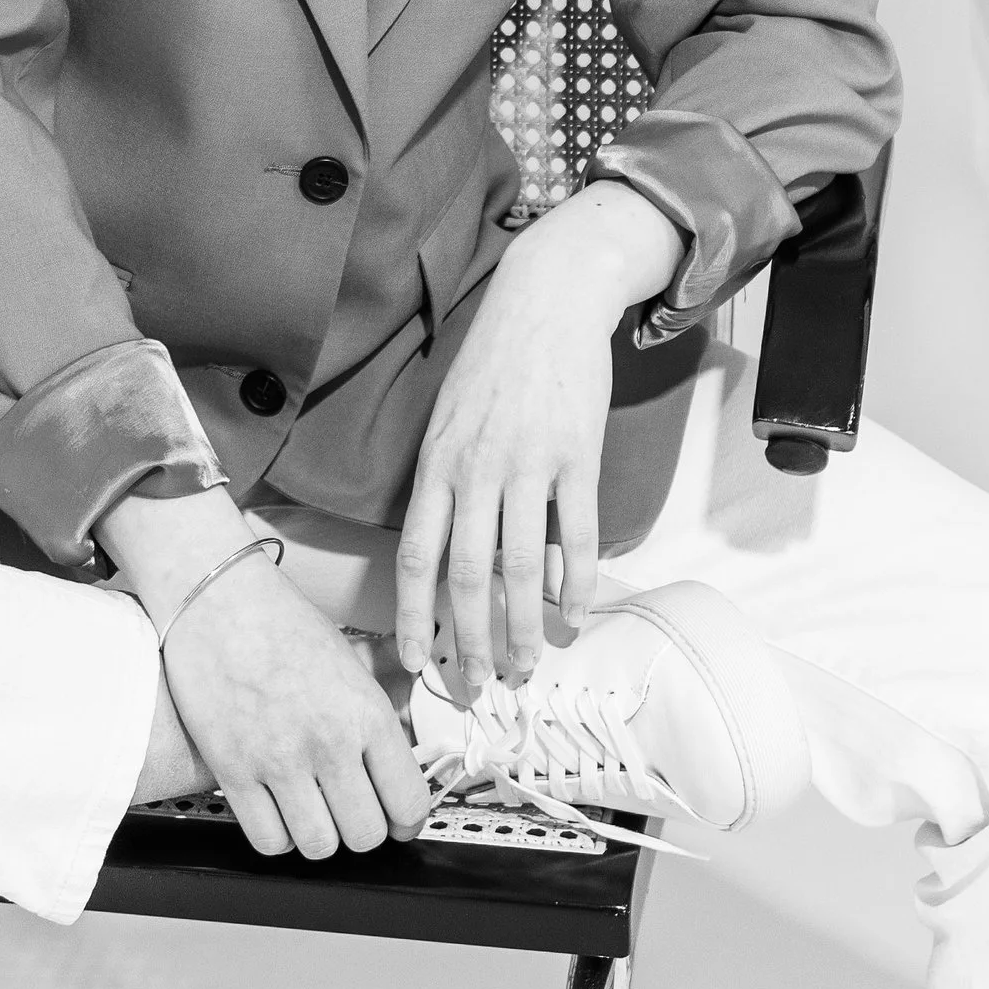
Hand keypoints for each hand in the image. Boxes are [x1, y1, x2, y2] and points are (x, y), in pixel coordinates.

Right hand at [154, 548, 432, 857]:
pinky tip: (276, 809)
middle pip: (365, 835)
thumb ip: (377, 710)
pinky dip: (276, 835)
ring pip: (319, 847)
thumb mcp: (348, 656)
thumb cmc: (279, 621)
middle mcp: (328, 741)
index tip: (396, 820)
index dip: (405, 820)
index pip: (408, 802)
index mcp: (365, 712)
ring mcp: (279, 760)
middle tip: (349, 810)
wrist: (214, 597)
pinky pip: (269, 840)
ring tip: (310, 809)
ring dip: (318, 834)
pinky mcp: (233, 771)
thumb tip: (404, 750)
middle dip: (360, 829)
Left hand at [394, 182, 681, 698]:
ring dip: (522, 628)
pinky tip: (573, 617)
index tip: (414, 663)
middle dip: (468, 643)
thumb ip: (442, 481)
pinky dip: (576, 585)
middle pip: (467, 576)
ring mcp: (527, 464)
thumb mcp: (446, 416)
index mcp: (436, 463)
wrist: (545, 300)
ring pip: (522, 568)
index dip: (412, 617)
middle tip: (477, 688)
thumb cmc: (492, 363)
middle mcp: (475, 469)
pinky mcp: (575, 457)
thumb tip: (441, 551)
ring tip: (524, 668)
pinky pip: (576, 536)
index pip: (415, 557)